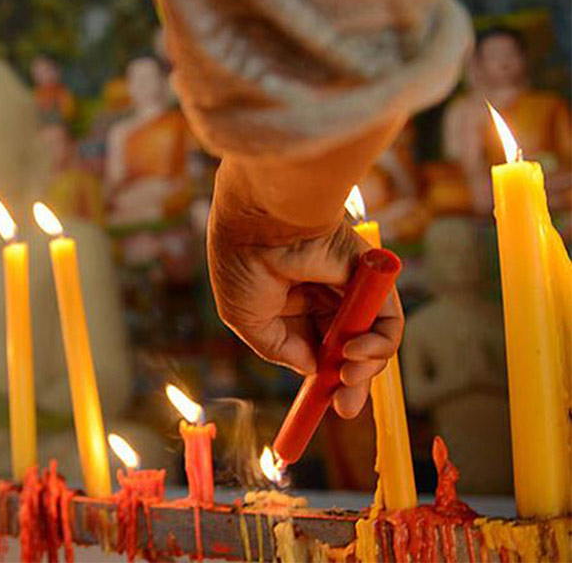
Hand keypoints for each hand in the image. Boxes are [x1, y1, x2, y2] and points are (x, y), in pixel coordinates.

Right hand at [207, 210, 403, 417]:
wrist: (263, 223)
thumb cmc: (244, 264)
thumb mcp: (246, 319)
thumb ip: (278, 349)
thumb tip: (312, 370)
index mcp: (290, 305)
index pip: (313, 349)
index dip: (320, 380)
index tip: (323, 407)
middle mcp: (322, 298)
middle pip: (346, 352)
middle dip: (348, 385)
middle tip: (345, 408)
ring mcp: (349, 291)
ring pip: (369, 343)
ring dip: (363, 370)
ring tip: (346, 376)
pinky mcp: (374, 282)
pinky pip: (388, 323)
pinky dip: (378, 346)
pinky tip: (354, 353)